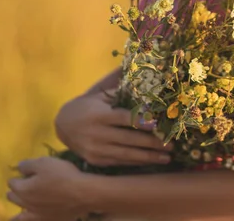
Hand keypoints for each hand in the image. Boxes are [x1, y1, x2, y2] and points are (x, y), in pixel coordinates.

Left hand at [7, 157, 90, 219]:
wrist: (82, 193)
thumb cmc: (62, 175)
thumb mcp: (44, 162)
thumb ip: (27, 165)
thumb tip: (18, 168)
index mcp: (23, 189)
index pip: (12, 182)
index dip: (18, 177)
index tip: (25, 173)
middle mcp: (25, 204)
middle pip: (13, 198)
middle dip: (15, 191)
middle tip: (23, 186)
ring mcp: (36, 215)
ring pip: (19, 216)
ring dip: (16, 212)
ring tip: (16, 212)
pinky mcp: (47, 220)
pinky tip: (28, 219)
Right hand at [55, 92, 171, 165]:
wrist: (62, 125)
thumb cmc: (88, 105)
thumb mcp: (99, 94)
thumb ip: (119, 87)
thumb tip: (139, 70)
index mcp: (98, 115)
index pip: (123, 119)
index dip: (140, 122)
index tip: (157, 124)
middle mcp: (96, 133)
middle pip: (128, 140)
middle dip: (151, 143)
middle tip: (171, 145)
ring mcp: (96, 149)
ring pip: (126, 154)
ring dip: (148, 157)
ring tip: (167, 157)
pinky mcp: (96, 160)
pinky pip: (120, 162)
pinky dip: (136, 162)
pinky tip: (151, 161)